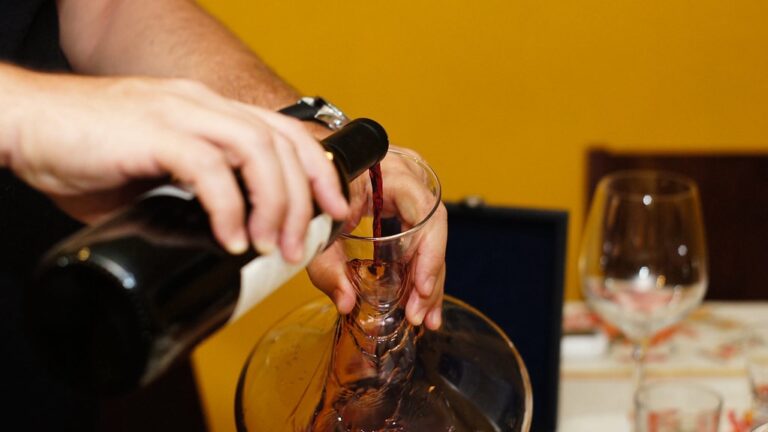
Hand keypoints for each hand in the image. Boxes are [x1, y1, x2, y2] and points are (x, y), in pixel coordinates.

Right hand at [0, 66, 347, 260]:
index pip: (285, 131)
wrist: (24, 124)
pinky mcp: (151, 130)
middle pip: (282, 142)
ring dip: (274, 204)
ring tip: (268, 248)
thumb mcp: (154, 175)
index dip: (318, 170)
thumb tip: (222, 240)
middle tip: (298, 246)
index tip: (332, 211)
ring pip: (257, 149)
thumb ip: (191, 196)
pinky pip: (207, 168)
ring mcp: (178, 112)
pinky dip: (227, 208)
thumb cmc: (83, 150)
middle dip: (304, 197)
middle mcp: (202, 104)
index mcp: (208, 111)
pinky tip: (228, 239)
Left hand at [307, 148, 447, 329]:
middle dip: (429, 277)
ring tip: (425, 316)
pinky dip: (418, 267)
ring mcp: (410, 189)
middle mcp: (408, 176)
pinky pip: (420, 236)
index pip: (426, 211)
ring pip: (430, 238)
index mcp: (389, 172)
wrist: (309, 162)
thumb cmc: (314, 184)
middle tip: (419, 313)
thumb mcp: (318, 226)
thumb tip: (347, 303)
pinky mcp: (405, 203)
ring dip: (428, 279)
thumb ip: (327, 265)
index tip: (421, 287)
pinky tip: (418, 297)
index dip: (429, 253)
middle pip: (433, 230)